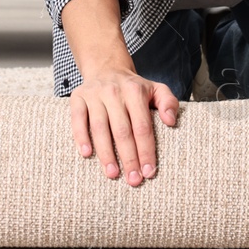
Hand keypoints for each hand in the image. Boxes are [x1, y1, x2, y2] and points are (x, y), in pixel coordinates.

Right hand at [69, 67, 178, 186]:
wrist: (106, 68)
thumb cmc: (134, 88)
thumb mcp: (157, 89)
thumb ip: (169, 103)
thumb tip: (171, 121)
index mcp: (135, 91)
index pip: (142, 127)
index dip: (146, 151)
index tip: (149, 172)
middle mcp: (114, 92)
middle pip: (122, 131)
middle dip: (129, 158)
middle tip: (133, 180)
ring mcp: (94, 95)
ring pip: (100, 127)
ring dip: (106, 153)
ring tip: (112, 174)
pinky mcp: (78, 97)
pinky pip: (78, 119)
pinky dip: (81, 136)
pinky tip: (87, 154)